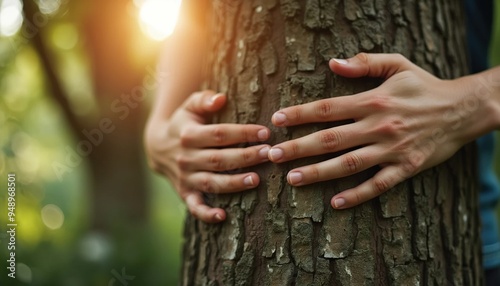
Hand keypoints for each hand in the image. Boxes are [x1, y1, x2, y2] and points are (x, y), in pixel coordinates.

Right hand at [145, 90, 270, 222]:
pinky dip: (206, 213)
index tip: (265, 133)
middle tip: (268, 154)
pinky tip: (222, 216)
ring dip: (234, 183)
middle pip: (219, 159)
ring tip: (256, 180)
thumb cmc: (184, 123)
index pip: (220, 134)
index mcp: (189, 135)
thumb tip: (221, 99)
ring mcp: (185, 177)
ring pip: (211, 182)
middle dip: (245, 157)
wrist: (157, 146)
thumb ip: (204, 100)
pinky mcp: (185, 192)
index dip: (243, 133)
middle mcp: (186, 158)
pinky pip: (194, 206)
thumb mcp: (189, 106)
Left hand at [268, 53, 478, 208]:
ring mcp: (391, 149)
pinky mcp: (406, 168)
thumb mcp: (398, 64)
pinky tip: (336, 203)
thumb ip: (365, 63)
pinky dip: (357, 195)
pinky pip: (378, 185)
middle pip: (330, 139)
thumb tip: (333, 63)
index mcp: (373, 100)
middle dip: (298, 148)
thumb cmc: (425, 86)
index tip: (277, 120)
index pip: (327, 108)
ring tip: (293, 180)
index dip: (299, 114)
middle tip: (273, 156)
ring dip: (319, 173)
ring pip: (348, 164)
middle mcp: (378, 126)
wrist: (463, 110)